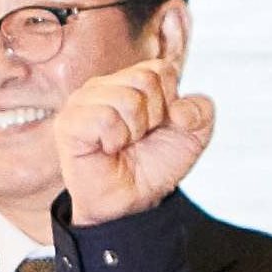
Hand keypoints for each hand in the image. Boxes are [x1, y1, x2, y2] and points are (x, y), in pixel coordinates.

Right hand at [52, 59, 213, 226]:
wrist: (133, 203)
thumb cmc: (154, 165)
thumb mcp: (193, 137)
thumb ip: (202, 111)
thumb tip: (180, 108)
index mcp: (129, 80)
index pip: (161, 69)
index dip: (169, 102)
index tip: (158, 125)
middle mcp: (104, 85)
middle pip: (145, 80)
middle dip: (153, 117)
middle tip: (138, 138)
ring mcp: (83, 101)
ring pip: (126, 99)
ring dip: (133, 131)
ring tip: (122, 144)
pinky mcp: (68, 122)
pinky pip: (104, 117)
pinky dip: (114, 138)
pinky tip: (106, 149)